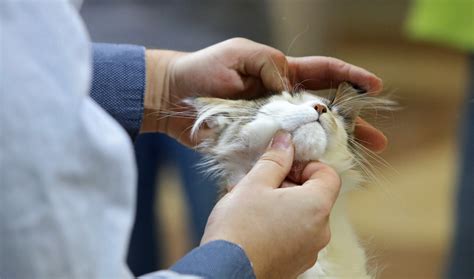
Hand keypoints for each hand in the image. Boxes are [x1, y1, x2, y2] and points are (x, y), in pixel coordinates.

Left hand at [140, 38, 385, 150]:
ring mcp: (270, 125)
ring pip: (308, 137)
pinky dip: (300, 165)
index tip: (373, 86)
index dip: (349, 77)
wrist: (173, 99)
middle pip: (324, 112)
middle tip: (377, 138)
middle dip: (351, 123)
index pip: (322, 72)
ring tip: (356, 161)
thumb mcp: (238, 55)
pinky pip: (283, 155)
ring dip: (332, 149)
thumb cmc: (203, 71)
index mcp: (280, 75)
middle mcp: (281, 102)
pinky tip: (317, 174)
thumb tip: (288, 86)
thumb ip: (267, 64)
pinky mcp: (256, 145)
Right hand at [201, 131, 340, 277]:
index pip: (328, 174)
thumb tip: (286, 141)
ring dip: (281, 204)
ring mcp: (309, 251)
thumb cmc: (239, 227)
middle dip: (288, 184)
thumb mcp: (254, 183)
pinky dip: (279, 225)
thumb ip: (275, 160)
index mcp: (316, 206)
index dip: (306, 164)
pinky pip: (294, 236)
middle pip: (314, 196)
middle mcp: (320, 231)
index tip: (282, 166)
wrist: (226, 272)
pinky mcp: (295, 265)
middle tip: (260, 183)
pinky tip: (253, 225)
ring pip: (302, 216)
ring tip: (251, 204)